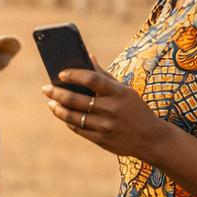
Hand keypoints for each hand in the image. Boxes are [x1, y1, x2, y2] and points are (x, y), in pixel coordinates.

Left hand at [42, 57, 166, 161]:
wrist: (150, 138)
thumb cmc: (135, 109)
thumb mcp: (124, 90)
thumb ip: (105, 75)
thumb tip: (88, 57)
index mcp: (118, 92)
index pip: (91, 79)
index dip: (74, 75)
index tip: (61, 73)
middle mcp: (111, 109)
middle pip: (76, 99)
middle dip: (56, 92)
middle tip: (46, 88)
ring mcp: (105, 126)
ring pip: (72, 116)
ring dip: (57, 108)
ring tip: (51, 102)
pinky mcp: (101, 140)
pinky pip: (78, 129)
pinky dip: (68, 121)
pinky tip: (63, 114)